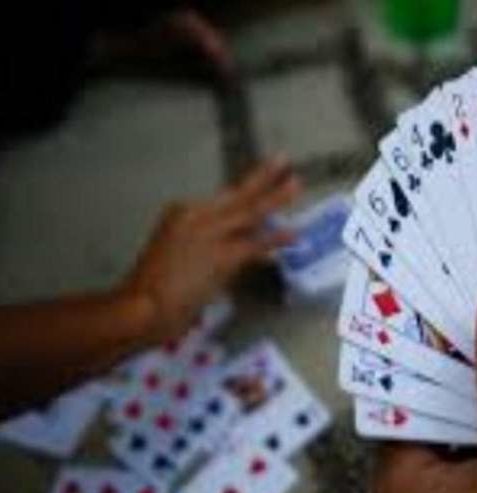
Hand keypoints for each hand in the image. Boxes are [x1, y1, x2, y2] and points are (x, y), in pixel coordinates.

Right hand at [121, 159, 298, 341]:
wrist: (140, 307)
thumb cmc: (151, 290)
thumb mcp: (175, 257)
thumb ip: (205, 249)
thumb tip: (237, 251)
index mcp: (181, 213)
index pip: (222, 201)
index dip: (245, 193)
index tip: (262, 181)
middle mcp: (196, 215)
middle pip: (237, 195)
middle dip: (263, 177)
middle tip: (283, 159)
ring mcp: (210, 234)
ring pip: (250, 211)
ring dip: (276, 198)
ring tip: (295, 184)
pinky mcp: (222, 255)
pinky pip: (255, 243)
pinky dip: (276, 238)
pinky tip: (293, 234)